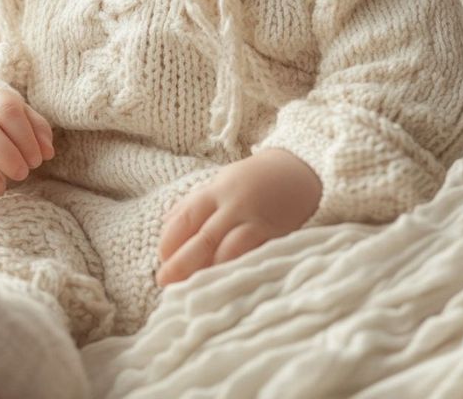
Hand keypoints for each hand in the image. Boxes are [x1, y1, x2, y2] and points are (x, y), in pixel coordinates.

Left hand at [156, 148, 321, 286]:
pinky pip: (257, 256)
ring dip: (211, 272)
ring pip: (230, 250)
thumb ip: (194, 204)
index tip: (161, 258)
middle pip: (204, 237)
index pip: (186, 216)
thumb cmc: (254, 180)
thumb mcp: (221, 183)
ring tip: (196, 292)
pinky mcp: (278, 236)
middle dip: (182, 263)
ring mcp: (257, 222)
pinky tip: (231, 286)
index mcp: (217, 192)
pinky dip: (242, 271)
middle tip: (165, 282)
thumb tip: (165, 224)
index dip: (171, 239)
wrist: (301, 171)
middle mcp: (234, 206)